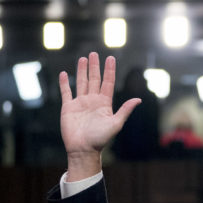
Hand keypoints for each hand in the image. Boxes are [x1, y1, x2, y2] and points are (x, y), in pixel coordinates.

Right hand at [58, 52, 140, 179]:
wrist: (83, 149)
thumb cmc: (100, 139)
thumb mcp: (116, 123)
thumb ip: (125, 110)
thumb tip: (139, 99)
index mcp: (104, 103)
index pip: (107, 82)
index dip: (109, 70)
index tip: (111, 58)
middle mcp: (92, 101)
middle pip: (94, 79)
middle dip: (95, 66)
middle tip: (94, 53)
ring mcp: (80, 103)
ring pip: (81, 82)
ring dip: (82, 71)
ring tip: (83, 59)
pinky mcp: (68, 108)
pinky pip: (66, 92)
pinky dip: (64, 83)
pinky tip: (64, 74)